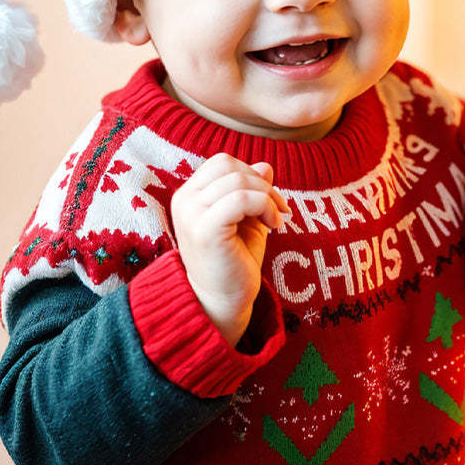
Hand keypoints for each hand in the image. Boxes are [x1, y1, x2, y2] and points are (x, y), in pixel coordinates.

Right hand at [171, 154, 290, 346]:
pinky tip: (274, 227)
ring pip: (237, 180)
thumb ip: (252, 190)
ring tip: (277, 221)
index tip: (271, 200)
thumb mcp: (248, 218)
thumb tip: (265, 164)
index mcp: (190, 195)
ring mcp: (190, 214)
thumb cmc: (235, 260)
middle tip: (280, 210)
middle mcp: (184, 200)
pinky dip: (265, 206)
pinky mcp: (204, 230)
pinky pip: (241, 199)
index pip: (222, 162)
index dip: (252, 174)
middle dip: (261, 184)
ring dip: (267, 197)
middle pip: (228, 165)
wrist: (223, 301)